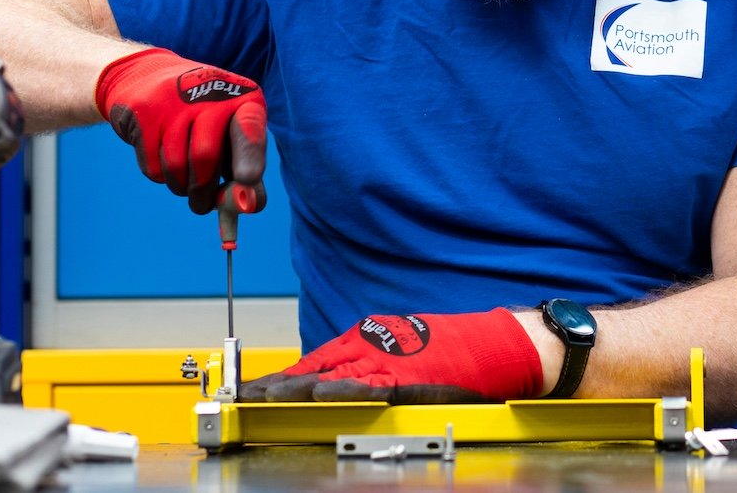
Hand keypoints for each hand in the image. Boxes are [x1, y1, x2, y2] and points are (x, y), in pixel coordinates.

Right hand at [94, 47, 267, 215]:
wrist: (146, 79)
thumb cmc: (203, 119)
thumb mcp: (230, 134)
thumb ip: (246, 171)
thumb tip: (250, 206)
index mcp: (243, 99)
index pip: (249, 126)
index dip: (250, 154)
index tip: (248, 178)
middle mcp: (211, 93)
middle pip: (205, 156)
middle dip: (203, 192)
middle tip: (201, 206)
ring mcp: (174, 100)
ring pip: (176, 165)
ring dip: (181, 187)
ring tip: (184, 180)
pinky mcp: (143, 112)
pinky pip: (153, 166)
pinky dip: (160, 176)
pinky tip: (163, 159)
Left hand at [237, 309, 543, 403]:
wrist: (495, 344)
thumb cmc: (451, 349)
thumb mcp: (398, 349)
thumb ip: (364, 364)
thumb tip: (328, 382)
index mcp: (366, 337)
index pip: (311, 359)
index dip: (278, 376)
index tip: (248, 389)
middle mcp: (371, 345)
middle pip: (312, 366)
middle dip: (276, 384)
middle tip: (242, 398)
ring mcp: (387, 360)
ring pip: (332, 374)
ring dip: (297, 388)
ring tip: (264, 399)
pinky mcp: (407, 377)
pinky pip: (369, 385)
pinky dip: (343, 390)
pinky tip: (320, 394)